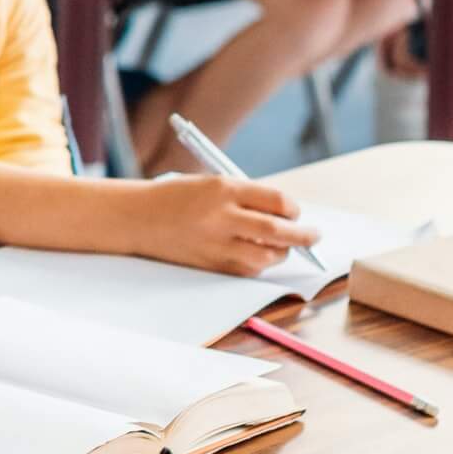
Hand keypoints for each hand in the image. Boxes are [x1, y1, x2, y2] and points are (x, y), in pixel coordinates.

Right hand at [132, 176, 319, 277]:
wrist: (138, 217)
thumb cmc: (177, 197)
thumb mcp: (211, 184)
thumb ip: (245, 197)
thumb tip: (285, 214)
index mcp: (223, 188)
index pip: (275, 199)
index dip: (293, 208)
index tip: (296, 212)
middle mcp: (221, 216)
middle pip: (277, 229)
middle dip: (303, 234)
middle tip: (314, 235)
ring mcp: (216, 243)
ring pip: (267, 254)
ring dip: (282, 251)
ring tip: (284, 246)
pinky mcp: (211, 264)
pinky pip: (248, 268)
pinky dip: (261, 263)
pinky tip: (259, 254)